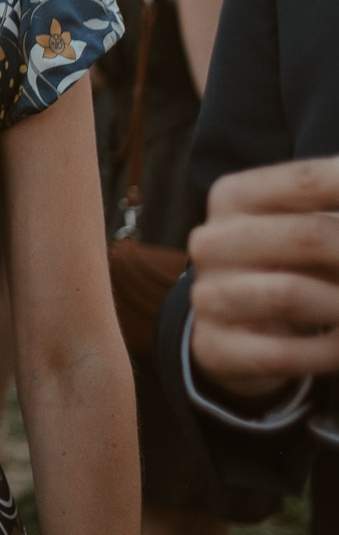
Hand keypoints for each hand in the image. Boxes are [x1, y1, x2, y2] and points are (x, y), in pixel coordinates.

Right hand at [188, 157, 338, 401]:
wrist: (236, 321)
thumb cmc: (287, 262)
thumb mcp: (307, 227)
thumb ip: (336, 215)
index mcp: (234, 197)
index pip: (307, 181)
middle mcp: (212, 241)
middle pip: (307, 235)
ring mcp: (209, 295)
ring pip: (290, 295)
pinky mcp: (214, 345)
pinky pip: (282, 353)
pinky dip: (329, 352)